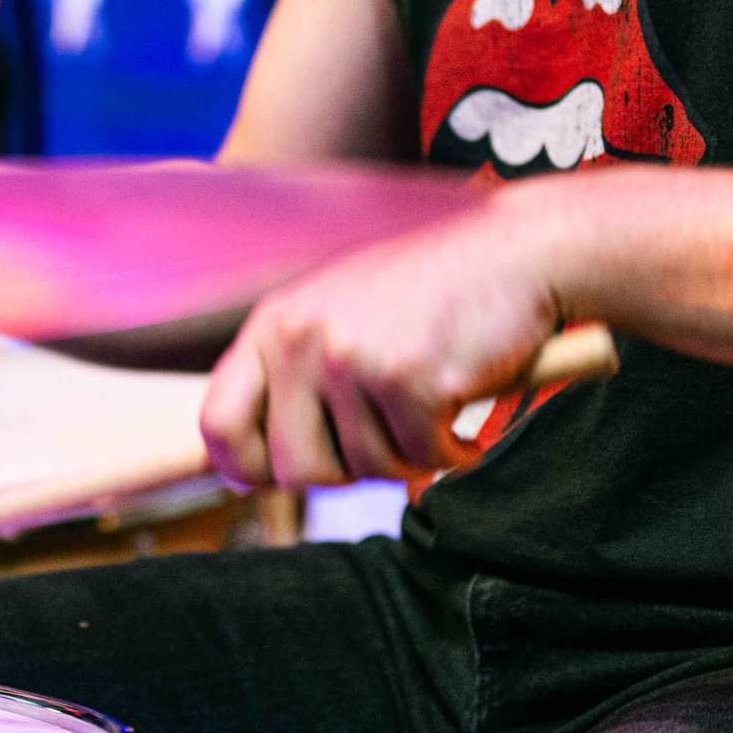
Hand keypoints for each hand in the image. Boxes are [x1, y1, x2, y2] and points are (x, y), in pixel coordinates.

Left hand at [200, 188, 577, 486]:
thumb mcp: (337, 315)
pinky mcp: (411, 378)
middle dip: (345, 473)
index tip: (273, 481)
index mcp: (274, 324)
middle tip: (385, 439)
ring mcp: (354, 357)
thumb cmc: (429, 292)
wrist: (514, 252)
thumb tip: (250, 473)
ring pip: (367, 470)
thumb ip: (292, 376)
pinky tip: (463, 402)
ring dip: (409, 455)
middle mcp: (302, 339)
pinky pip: (423, 458)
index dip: (243, 468)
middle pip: (294, 470)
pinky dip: (452, 449)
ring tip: (430, 406)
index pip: (217, 423)